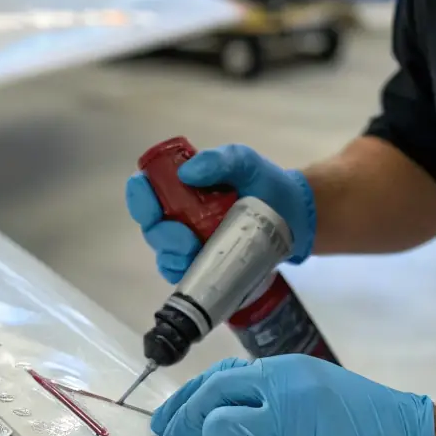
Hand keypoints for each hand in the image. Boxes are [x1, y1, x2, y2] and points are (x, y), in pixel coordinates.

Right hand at [125, 144, 316, 283]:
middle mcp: (177, 215)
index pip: (144, 189)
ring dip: (173, 255)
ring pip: (164, 253)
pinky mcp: (203, 267)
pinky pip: (181, 275)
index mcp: (180, 187)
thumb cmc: (264, 184)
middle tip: (185, 237)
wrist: (295, 217)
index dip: (139, 196)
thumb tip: (188, 174)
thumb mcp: (244, 163)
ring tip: (196, 252)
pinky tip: (199, 268)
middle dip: (161, 233)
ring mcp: (189, 243)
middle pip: (151, 226)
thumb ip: (219, 160)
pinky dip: (184, 274)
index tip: (151, 202)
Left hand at [151, 355, 434, 435]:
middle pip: (210, 397)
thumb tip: (220, 406)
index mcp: (284, 369)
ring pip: (220, 431)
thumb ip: (269, 392)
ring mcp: (288, 424)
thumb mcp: (313, 385)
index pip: (219, 375)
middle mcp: (282, 389)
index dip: (187, 395)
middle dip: (181, 419)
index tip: (168, 415)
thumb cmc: (363, 417)